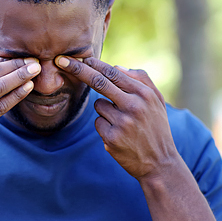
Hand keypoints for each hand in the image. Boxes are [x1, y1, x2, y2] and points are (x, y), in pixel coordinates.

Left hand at [55, 56, 179, 179]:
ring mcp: (122, 123)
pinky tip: (119, 134)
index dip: (94, 64)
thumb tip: (116, 66)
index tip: (80, 57)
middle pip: (98, 82)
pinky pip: (97, 122)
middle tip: (61, 61)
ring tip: (122, 122)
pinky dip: (104, 125)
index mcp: (144, 94)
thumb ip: (141, 80)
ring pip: (98, 104)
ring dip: (104, 109)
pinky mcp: (112, 138)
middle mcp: (133, 106)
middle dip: (78, 70)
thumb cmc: (156, 127)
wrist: (160, 162)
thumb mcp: (157, 101)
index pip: (113, 73)